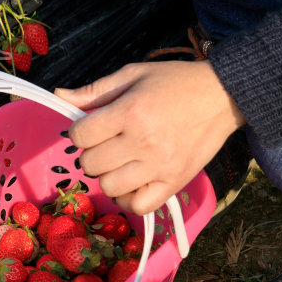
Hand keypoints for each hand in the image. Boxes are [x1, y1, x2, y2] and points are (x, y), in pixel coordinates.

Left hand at [56, 60, 245, 214]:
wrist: (222, 96)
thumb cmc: (174, 82)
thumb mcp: (132, 75)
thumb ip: (94, 91)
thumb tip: (60, 97)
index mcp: (129, 111)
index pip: (80, 135)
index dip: (79, 131)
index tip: (91, 127)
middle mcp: (142, 142)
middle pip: (91, 163)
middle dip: (92, 152)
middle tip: (108, 143)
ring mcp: (160, 166)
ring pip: (110, 187)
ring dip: (108, 175)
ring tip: (121, 161)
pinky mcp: (175, 182)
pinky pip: (139, 206)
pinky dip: (129, 199)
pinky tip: (132, 182)